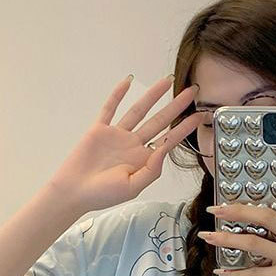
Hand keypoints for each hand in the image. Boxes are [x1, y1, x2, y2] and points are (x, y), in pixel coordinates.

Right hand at [48, 75, 204, 212]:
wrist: (75, 192)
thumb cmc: (104, 195)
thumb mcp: (134, 187)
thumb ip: (151, 170)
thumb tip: (164, 150)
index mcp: (144, 160)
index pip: (169, 139)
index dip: (185, 127)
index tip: (200, 115)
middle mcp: (133, 145)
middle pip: (159, 121)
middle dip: (176, 106)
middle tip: (192, 91)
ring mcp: (117, 135)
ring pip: (138, 110)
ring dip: (152, 95)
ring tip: (167, 81)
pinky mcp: (99, 129)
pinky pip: (110, 108)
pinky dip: (118, 94)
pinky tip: (128, 81)